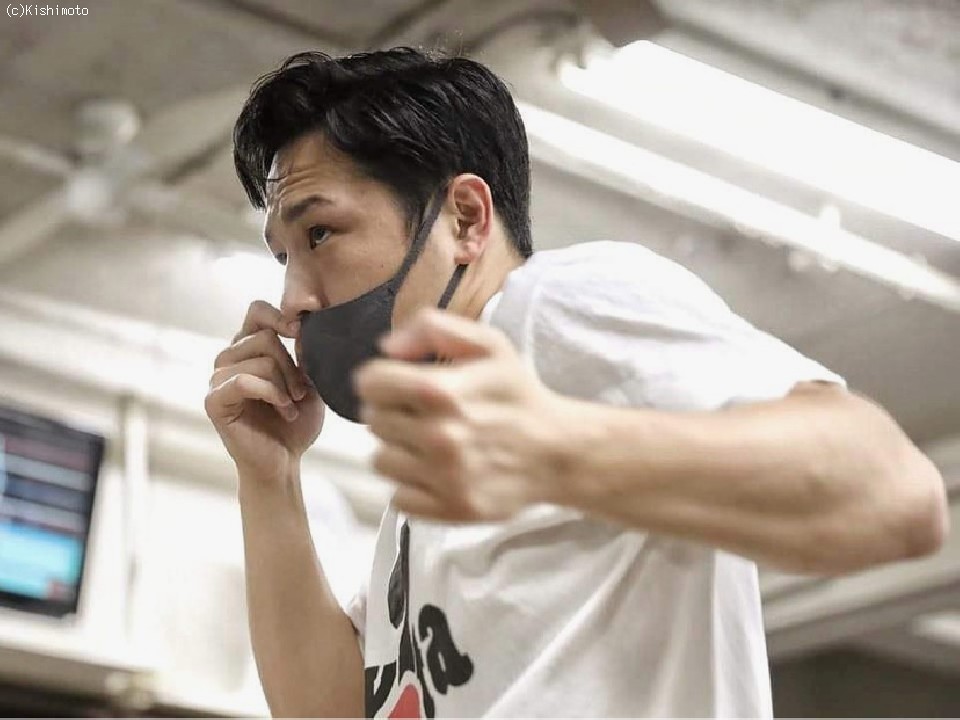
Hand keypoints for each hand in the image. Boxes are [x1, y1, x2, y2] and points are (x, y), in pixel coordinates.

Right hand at [205, 301, 323, 478]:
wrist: (285, 461)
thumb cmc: (296, 422)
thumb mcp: (309, 380)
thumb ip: (304, 351)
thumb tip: (302, 323)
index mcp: (249, 348)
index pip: (257, 311)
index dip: (280, 316)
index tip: (302, 331)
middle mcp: (229, 358)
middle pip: (264, 336)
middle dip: (292, 364)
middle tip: (301, 392)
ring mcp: (218, 379)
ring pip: (260, 360)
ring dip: (285, 385)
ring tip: (292, 405)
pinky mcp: (214, 400)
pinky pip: (244, 381)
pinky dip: (272, 394)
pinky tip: (285, 411)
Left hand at [354, 308, 575, 521]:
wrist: (558, 451)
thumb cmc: (517, 394)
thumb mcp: (488, 344)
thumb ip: (432, 327)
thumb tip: (387, 347)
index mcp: (442, 392)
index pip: (369, 384)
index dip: (380, 380)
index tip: (397, 385)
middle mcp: (438, 437)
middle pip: (373, 421)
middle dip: (393, 412)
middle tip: (423, 413)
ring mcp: (443, 478)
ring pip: (381, 460)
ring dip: (400, 450)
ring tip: (430, 443)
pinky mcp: (449, 509)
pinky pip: (398, 497)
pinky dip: (412, 486)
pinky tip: (436, 472)